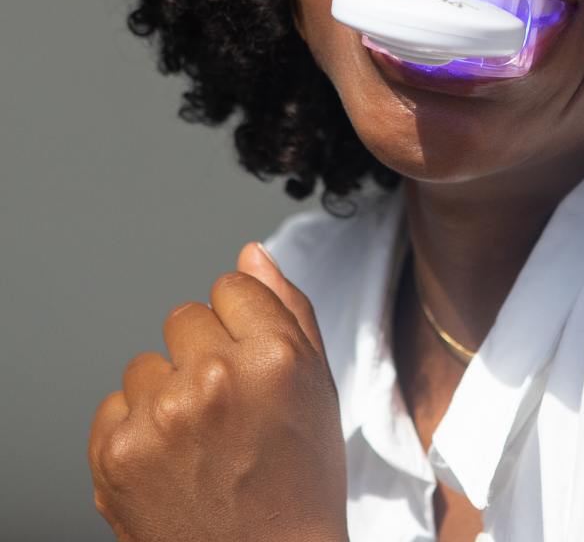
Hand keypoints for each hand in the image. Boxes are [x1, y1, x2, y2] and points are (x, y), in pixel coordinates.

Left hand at [89, 243, 347, 541]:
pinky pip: (114, 404)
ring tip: (200, 439)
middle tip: (228, 408)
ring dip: (167, 390)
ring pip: (146, 361)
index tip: (251, 363)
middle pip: (185, 316)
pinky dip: (137, 428)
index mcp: (274, 355)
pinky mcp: (116, 453)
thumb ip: (288, 308)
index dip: (243, 324)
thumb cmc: (299, 480)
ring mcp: (161, 417)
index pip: (231, 286)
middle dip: (204, 352)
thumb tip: (252, 253)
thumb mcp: (318, 385)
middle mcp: (215, 378)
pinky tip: (171, 459)